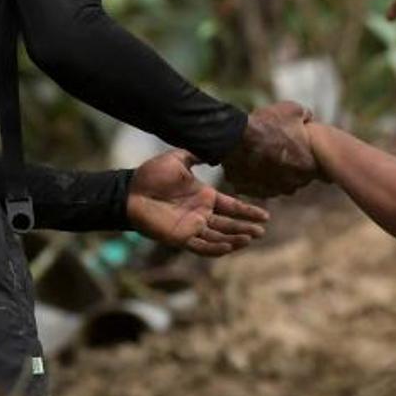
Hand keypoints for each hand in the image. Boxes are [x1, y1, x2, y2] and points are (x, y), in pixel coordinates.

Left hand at [127, 150, 268, 256]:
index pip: (232, 206)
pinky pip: (202, 247)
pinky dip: (217, 248)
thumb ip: (195, 155)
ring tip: (250, 238)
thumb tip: (214, 147)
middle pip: (230, 224)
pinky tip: (229, 247)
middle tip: (261, 231)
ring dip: (235, 239)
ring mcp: (192, 227)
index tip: (265, 215)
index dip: (248, 211)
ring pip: (219, 237)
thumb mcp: (177, 159)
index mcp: (205, 197)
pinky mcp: (181, 238)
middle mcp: (202, 214)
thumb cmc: (151, 175)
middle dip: (246, 228)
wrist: (129, 191)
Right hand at [222, 101, 316, 197]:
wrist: (235, 138)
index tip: (294, 146)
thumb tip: (308, 117)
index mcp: (308, 167)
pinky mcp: (253, 192)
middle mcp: (294, 185)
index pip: (313, 166)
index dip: (303, 155)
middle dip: (289, 167)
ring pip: (277, 184)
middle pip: (295, 177)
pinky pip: (257, 186)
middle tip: (277, 150)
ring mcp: (273, 191)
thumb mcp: (292, 111)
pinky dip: (254, 178)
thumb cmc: (267, 125)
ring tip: (262, 156)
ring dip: (272, 174)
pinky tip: (248, 163)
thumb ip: (306, 116)